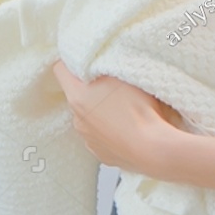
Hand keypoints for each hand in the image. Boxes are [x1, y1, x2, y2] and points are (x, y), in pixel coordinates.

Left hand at [51, 60, 181, 175]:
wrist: (154, 148)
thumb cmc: (140, 108)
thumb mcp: (124, 73)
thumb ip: (105, 64)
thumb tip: (100, 62)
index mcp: (78, 96)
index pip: (60, 70)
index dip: (71, 61)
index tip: (84, 60)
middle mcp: (77, 119)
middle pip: (77, 95)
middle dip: (91, 89)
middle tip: (114, 86)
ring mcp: (88, 139)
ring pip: (90, 117)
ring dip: (101, 112)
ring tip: (125, 111)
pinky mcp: (101, 154)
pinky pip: (101, 136)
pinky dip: (111, 130)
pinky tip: (128, 128)